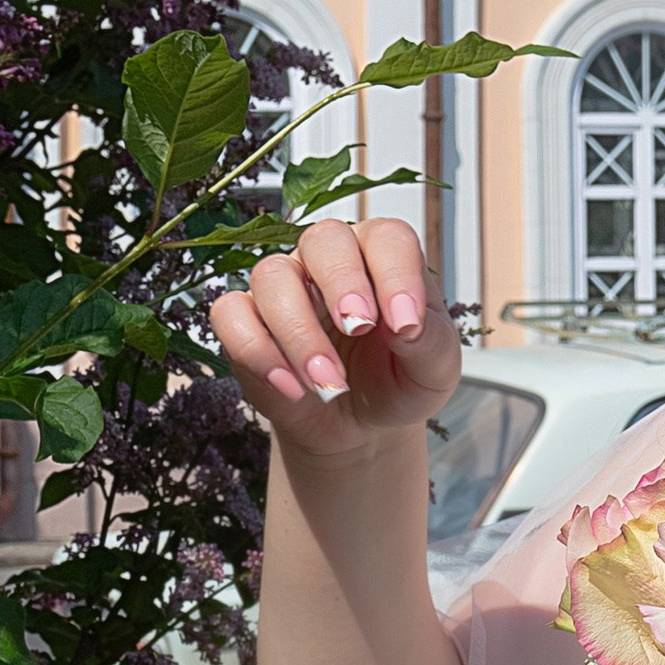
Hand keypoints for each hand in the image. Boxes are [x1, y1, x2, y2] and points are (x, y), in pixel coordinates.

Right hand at [205, 216, 462, 466]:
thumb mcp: (433, 369)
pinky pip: (231, 313)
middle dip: (342, 282)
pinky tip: (292, 388)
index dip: (396, 274)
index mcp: (382, 256)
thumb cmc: (399, 381)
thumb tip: (406, 325)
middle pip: (323, 239)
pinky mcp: (246, 320)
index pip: (387, 238)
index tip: (406, 325)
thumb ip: (429, 342)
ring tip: (329, 382)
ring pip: (272, 275)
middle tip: (360, 328)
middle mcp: (329, 260)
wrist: (359, 426)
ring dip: (299, 332)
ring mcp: (284, 285)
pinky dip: (257, 350)